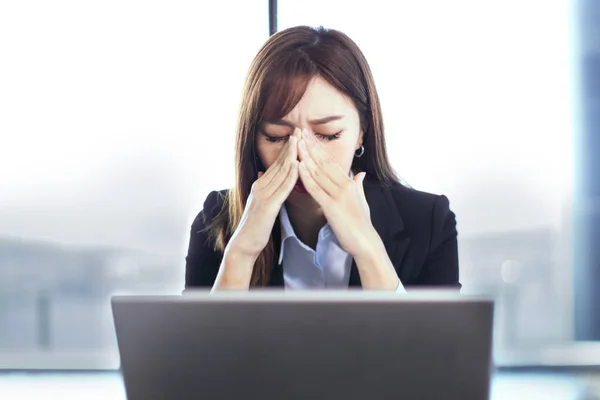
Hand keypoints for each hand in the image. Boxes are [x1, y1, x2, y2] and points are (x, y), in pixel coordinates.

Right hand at [226, 128, 300, 258]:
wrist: (244, 244)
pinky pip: (282, 189)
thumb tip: (263, 171)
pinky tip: (298, 167)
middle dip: (290, 146)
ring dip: (292, 156)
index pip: (276, 164)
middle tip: (300, 130)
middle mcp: (260, 186)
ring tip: (301, 141)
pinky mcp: (268, 206)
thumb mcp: (258, 202)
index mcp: (260, 185)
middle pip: (278, 163)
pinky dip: (291, 176)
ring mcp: (263, 195)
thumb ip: (263, 187)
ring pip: (281, 172)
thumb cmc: (255, 226)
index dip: (287, 149)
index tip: (297, 135)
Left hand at [297, 129, 380, 259]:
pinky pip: (316, 189)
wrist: (365, 242)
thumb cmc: (362, 224)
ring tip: (296, 143)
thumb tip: (360, 173)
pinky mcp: (332, 207)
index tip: (309, 135)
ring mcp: (338, 195)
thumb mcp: (362, 201)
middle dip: (311, 146)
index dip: (319, 147)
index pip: (331, 161)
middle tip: (300, 131)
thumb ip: (359, 186)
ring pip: (319, 172)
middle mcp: (344, 185)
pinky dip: (306, 177)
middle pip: (324, 162)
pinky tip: (298, 166)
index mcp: (349, 183)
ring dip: (306, 157)